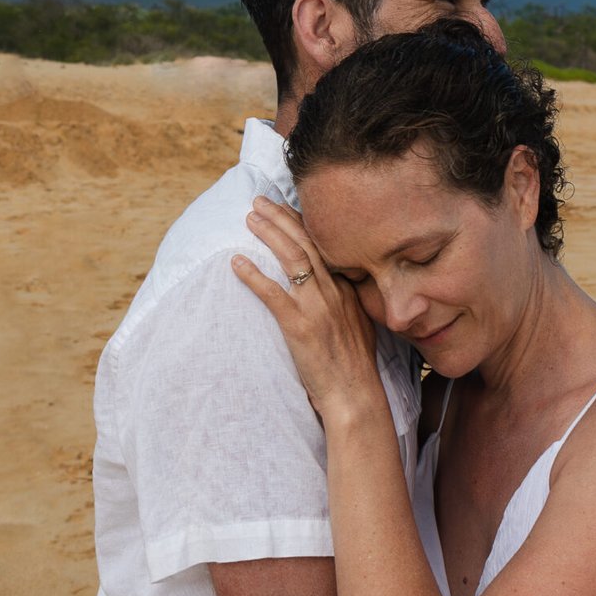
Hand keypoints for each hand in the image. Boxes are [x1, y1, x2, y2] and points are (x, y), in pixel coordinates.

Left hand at [232, 197, 382, 418]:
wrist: (355, 394)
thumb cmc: (354, 367)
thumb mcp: (359, 326)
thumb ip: (346, 304)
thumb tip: (336, 291)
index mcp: (346, 290)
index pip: (324, 247)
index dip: (303, 224)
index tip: (286, 207)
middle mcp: (333, 292)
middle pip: (306, 243)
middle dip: (282, 218)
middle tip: (260, 201)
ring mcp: (317, 308)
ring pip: (291, 259)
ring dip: (269, 234)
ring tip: (250, 218)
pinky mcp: (299, 326)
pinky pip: (272, 294)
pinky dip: (253, 276)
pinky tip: (236, 263)